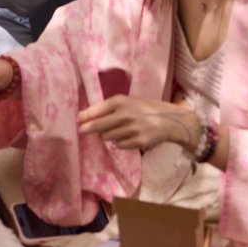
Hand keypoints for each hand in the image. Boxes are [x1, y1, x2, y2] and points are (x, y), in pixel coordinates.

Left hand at [78, 95, 195, 151]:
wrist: (170, 120)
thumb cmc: (146, 108)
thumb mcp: (129, 102)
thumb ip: (111, 107)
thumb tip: (87, 117)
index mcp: (121, 101)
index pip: (96, 110)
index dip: (84, 116)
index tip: (77, 120)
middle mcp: (125, 114)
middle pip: (98, 126)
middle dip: (88, 129)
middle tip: (82, 130)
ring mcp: (131, 129)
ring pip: (107, 137)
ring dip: (106, 135)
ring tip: (114, 131)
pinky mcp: (137, 141)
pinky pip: (118, 145)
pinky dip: (119, 142)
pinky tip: (125, 137)